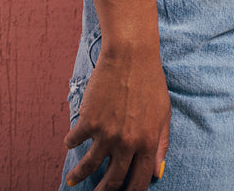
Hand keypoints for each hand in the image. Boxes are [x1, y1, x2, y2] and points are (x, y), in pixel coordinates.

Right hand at [63, 48, 170, 189]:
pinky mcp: (88, 122)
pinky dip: (71, 144)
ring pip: (88, 167)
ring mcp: (107, 133)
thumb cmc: (150, 82)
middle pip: (112, 181)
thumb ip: (160, 144)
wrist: (131, 56)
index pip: (138, 181)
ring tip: (72, 180)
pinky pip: (74, 142)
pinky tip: (70, 143)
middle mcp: (127, 143)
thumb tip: (157, 172)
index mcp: (148, 142)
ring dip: (78, 176)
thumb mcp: (163, 113)